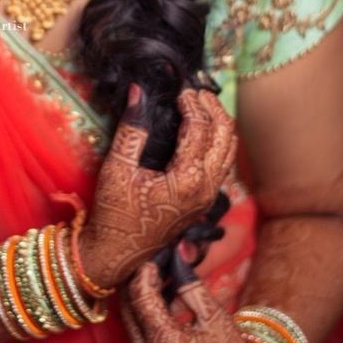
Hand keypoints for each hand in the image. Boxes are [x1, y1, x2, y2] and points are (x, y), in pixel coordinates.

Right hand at [78, 87, 236, 288]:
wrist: (118, 255)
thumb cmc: (115, 214)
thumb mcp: (117, 169)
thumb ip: (132, 129)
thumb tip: (139, 92)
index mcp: (187, 180)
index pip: (199, 128)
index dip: (191, 103)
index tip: (180, 88)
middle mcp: (205, 188)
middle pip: (224, 135)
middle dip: (213, 108)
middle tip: (196, 91)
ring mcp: (207, 196)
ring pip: (228, 150)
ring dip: (219, 124)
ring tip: (202, 104)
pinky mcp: (203, 201)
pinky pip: (222, 164)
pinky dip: (217, 141)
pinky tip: (201, 130)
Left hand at [122, 262, 276, 342]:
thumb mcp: (214, 317)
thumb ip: (190, 284)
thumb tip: (178, 253)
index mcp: (162, 342)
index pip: (140, 295)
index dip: (146, 270)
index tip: (158, 254)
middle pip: (128, 305)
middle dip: (142, 281)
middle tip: (160, 262)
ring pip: (131, 319)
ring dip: (146, 298)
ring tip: (170, 280)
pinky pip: (139, 334)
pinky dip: (150, 317)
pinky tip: (171, 304)